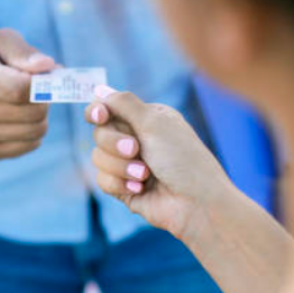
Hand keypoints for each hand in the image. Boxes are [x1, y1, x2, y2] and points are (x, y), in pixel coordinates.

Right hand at [0, 29, 55, 160]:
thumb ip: (23, 52)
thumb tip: (47, 67)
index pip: (20, 88)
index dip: (43, 84)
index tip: (47, 76)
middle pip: (32, 113)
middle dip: (44, 99)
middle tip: (36, 87)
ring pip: (34, 132)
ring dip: (39, 116)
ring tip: (25, 101)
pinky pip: (28, 146)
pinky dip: (31, 132)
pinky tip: (18, 117)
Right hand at [85, 85, 234, 238]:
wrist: (196, 203)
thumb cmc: (183, 159)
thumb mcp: (155, 122)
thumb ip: (123, 103)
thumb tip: (99, 89)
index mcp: (146, 119)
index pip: (108, 109)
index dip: (98, 111)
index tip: (100, 116)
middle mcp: (136, 139)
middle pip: (99, 133)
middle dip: (115, 143)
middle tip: (136, 150)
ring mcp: (128, 165)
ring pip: (97, 158)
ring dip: (120, 167)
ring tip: (145, 175)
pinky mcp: (123, 188)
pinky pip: (102, 180)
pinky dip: (120, 184)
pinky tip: (140, 188)